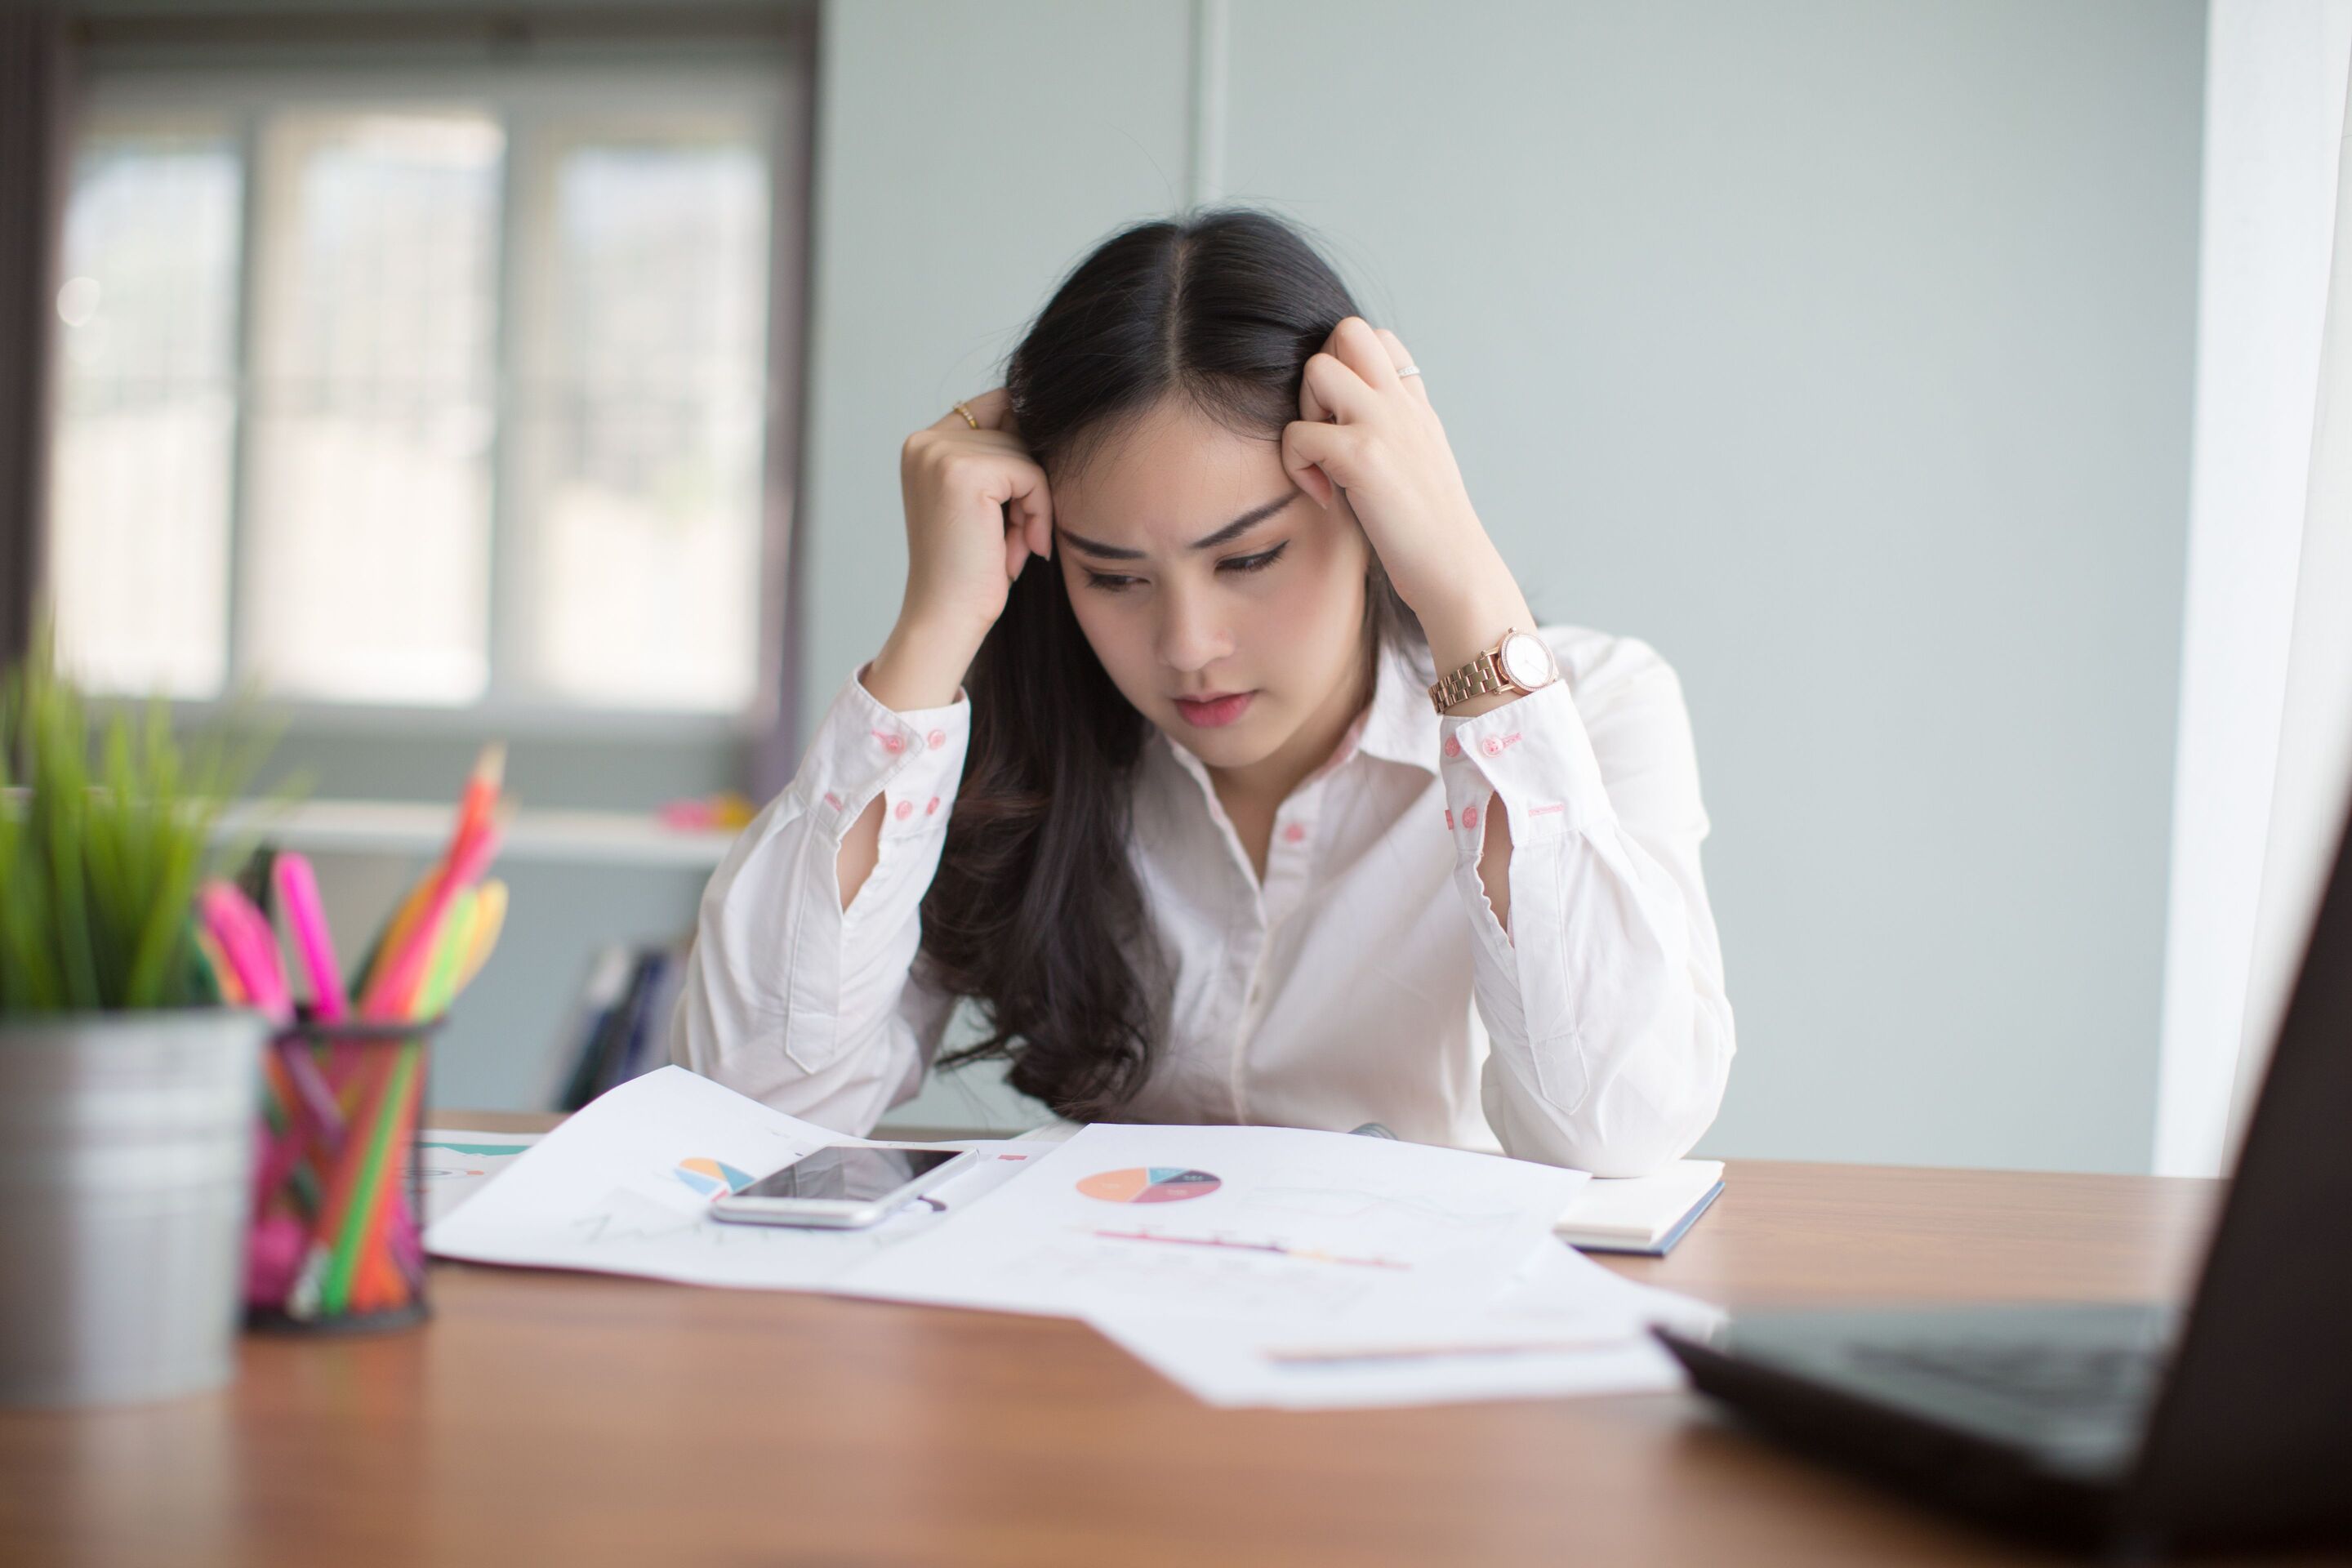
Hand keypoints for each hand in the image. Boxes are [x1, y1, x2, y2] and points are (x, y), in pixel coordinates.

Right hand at [871, 388, 1053, 708]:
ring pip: (1026, 454)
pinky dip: (1040, 512)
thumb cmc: (970, 570)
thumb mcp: (982, 504)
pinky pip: (1031, 475)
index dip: (1021, 447)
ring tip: (1016, 544)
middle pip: (1015, 428)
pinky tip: (1024, 548)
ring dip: (1034, 502)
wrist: (946, 618)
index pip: (994, 408)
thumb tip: (1047, 418)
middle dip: (1027, 482)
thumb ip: (999, 460)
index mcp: (923, 446)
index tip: (1021, 501)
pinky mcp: (964, 471)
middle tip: (1015, 534)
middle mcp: (925, 442)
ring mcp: (941, 453)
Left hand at [1280, 318, 1522, 633]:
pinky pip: (1299, 434)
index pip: (1377, 337)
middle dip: (1320, 373)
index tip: (1346, 420)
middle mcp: (1403, 404)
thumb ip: (1394, 431)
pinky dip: (1298, 465)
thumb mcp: (1420, 463)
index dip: (1348, 367)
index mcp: (1415, 405)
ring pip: (1317, 369)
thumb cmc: (1430, 532)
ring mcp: (1385, 425)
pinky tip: (1325, 496)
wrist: (1456, 571)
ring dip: (1304, 412)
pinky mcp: (1363, 458)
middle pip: (1347, 330)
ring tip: (1323, 458)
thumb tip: (1349, 422)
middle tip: (1326, 429)